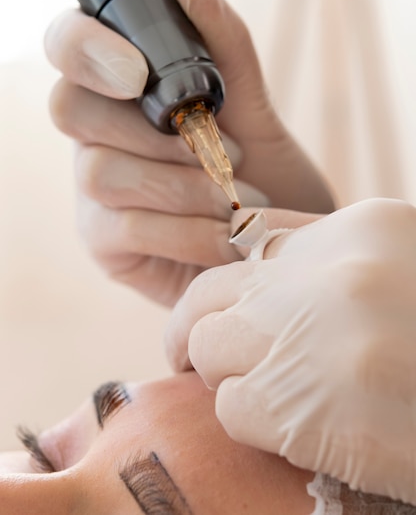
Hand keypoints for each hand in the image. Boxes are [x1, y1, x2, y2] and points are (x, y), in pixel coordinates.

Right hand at [45, 0, 333, 305]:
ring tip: (236, 198)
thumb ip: (221, 39)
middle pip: (70, 108)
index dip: (88, 49)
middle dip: (154, 132)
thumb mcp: (251, 102)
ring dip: (181, 186)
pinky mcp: (102, 241)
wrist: (274, 243)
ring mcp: (91, 191)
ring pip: (100, 171)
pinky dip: (188, 231)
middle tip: (223, 150)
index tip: (140, 73)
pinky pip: (125, 227)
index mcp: (120, 89)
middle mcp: (94, 134)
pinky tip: (227, 236)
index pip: (66, 46)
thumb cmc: (261, 171)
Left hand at [166, 198, 415, 503]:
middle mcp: (324, 272)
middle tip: (202, 358)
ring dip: (229, 377)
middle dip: (200, 330)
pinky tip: (299, 429)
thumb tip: (254, 249)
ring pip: (208, 349)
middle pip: (209, 294)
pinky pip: (231, 408)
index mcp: (360, 228)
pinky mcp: (296, 408)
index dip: (229, 286)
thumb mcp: (402, 261)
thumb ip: (331, 255)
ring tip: (272, 395)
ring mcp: (306, 336)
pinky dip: (253, 423)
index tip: (224, 313)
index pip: (249, 241)